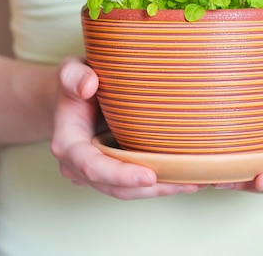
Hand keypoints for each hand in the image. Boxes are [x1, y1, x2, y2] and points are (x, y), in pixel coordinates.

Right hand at [50, 56, 199, 198]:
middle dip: (151, 189)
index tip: (149, 175)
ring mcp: (96, 174)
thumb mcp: (71, 70)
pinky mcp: (113, 174)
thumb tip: (89, 84)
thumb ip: (74, 75)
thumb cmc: (76, 82)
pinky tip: (186, 178)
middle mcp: (79, 166)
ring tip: (194, 183)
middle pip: (116, 188)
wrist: (75, 95)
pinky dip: (161, 184)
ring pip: (129, 192)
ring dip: (162, 190)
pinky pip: (136, 186)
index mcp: (68, 144)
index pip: (92, 167)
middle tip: (187, 183)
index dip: (120, 175)